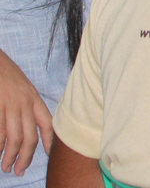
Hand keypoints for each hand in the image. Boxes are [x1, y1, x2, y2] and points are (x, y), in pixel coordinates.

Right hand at [0, 48, 51, 176]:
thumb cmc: (6, 74)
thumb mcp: (23, 88)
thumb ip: (28, 104)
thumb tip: (30, 123)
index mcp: (34, 99)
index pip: (48, 123)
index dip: (51, 140)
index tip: (50, 154)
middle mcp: (25, 104)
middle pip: (30, 137)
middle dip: (26, 157)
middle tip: (19, 170)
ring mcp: (10, 106)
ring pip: (14, 138)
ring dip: (10, 156)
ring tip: (6, 166)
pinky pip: (0, 132)